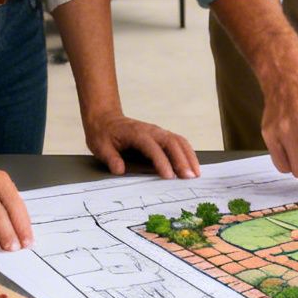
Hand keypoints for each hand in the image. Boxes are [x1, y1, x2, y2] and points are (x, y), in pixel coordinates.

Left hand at [85, 113, 201, 179]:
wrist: (106, 119)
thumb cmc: (104, 134)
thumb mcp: (100, 147)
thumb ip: (111, 158)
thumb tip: (119, 169)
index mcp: (137, 133)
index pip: (153, 148)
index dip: (162, 162)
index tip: (169, 177)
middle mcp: (151, 131)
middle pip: (172, 143)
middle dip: (182, 160)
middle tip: (190, 178)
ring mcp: (158, 132)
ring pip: (179, 141)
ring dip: (189, 156)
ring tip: (196, 173)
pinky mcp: (162, 136)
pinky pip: (179, 142)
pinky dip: (188, 152)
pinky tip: (192, 165)